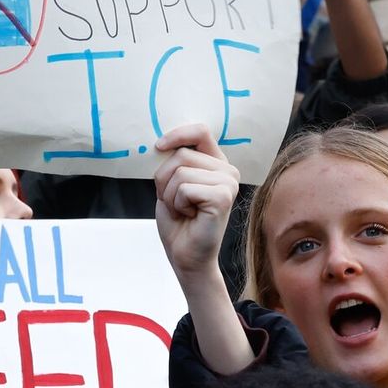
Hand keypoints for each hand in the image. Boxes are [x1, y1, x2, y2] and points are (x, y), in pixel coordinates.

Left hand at [153, 124, 238, 281]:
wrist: (185, 255)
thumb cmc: (179, 222)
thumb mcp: (171, 184)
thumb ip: (174, 162)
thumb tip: (162, 143)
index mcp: (217, 163)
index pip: (200, 131)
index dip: (177, 135)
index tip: (158, 147)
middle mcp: (227, 171)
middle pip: (182, 154)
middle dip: (165, 179)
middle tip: (175, 201)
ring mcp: (228, 183)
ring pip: (180, 171)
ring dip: (170, 195)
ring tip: (183, 210)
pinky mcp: (223, 197)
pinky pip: (184, 188)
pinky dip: (177, 204)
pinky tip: (189, 216)